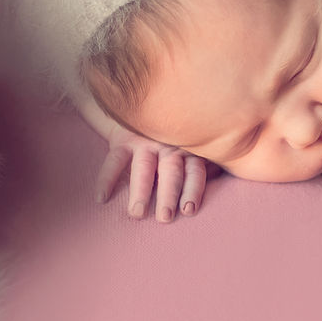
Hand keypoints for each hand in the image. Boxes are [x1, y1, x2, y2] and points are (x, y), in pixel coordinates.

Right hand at [93, 126, 220, 222]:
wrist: (145, 103)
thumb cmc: (178, 134)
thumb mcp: (195, 144)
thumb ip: (208, 163)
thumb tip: (219, 181)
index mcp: (188, 149)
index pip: (194, 170)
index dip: (193, 189)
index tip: (189, 210)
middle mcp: (168, 145)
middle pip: (170, 171)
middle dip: (168, 194)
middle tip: (165, 217)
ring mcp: (144, 142)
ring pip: (143, 167)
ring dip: (140, 190)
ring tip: (136, 213)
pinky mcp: (122, 141)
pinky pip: (114, 160)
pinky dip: (107, 178)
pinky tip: (102, 198)